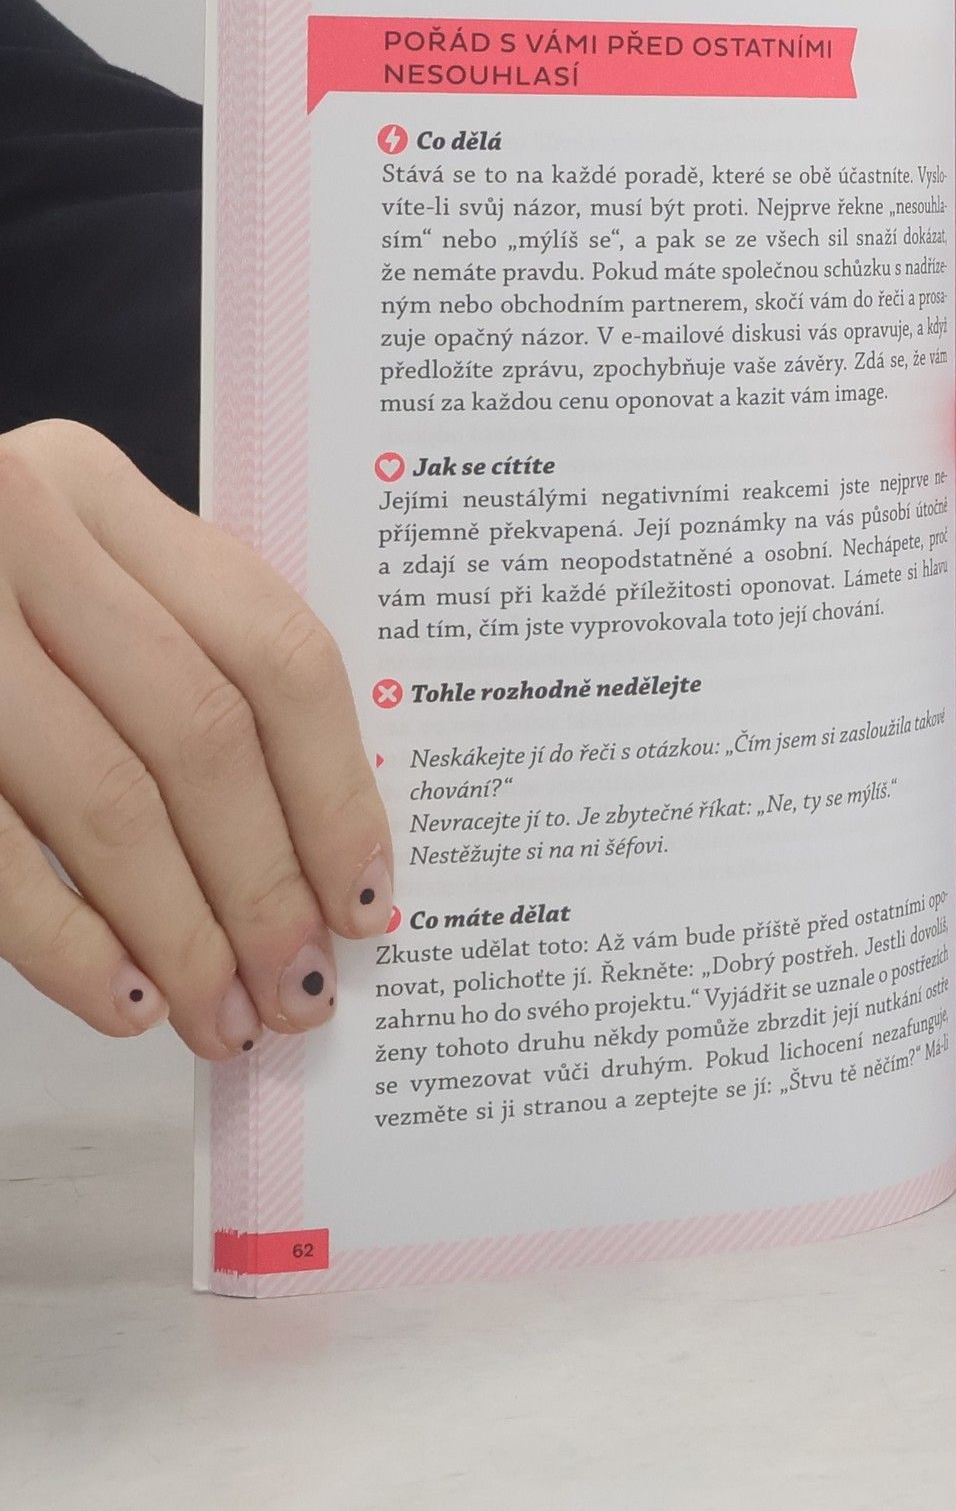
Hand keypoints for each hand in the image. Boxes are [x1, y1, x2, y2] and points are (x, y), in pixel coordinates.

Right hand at [0, 420, 390, 1055]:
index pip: (273, 651)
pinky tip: (125, 999)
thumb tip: (315, 849)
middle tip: (302, 989)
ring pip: (107, 799)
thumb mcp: (72, 579)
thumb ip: (183, 663)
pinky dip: (65, 942)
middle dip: (264, 886)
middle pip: (202, 736)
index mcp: (99, 493)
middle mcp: (20, 531)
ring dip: (182, 933)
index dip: (334, 791)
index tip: (366, 899)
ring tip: (226, 1017)